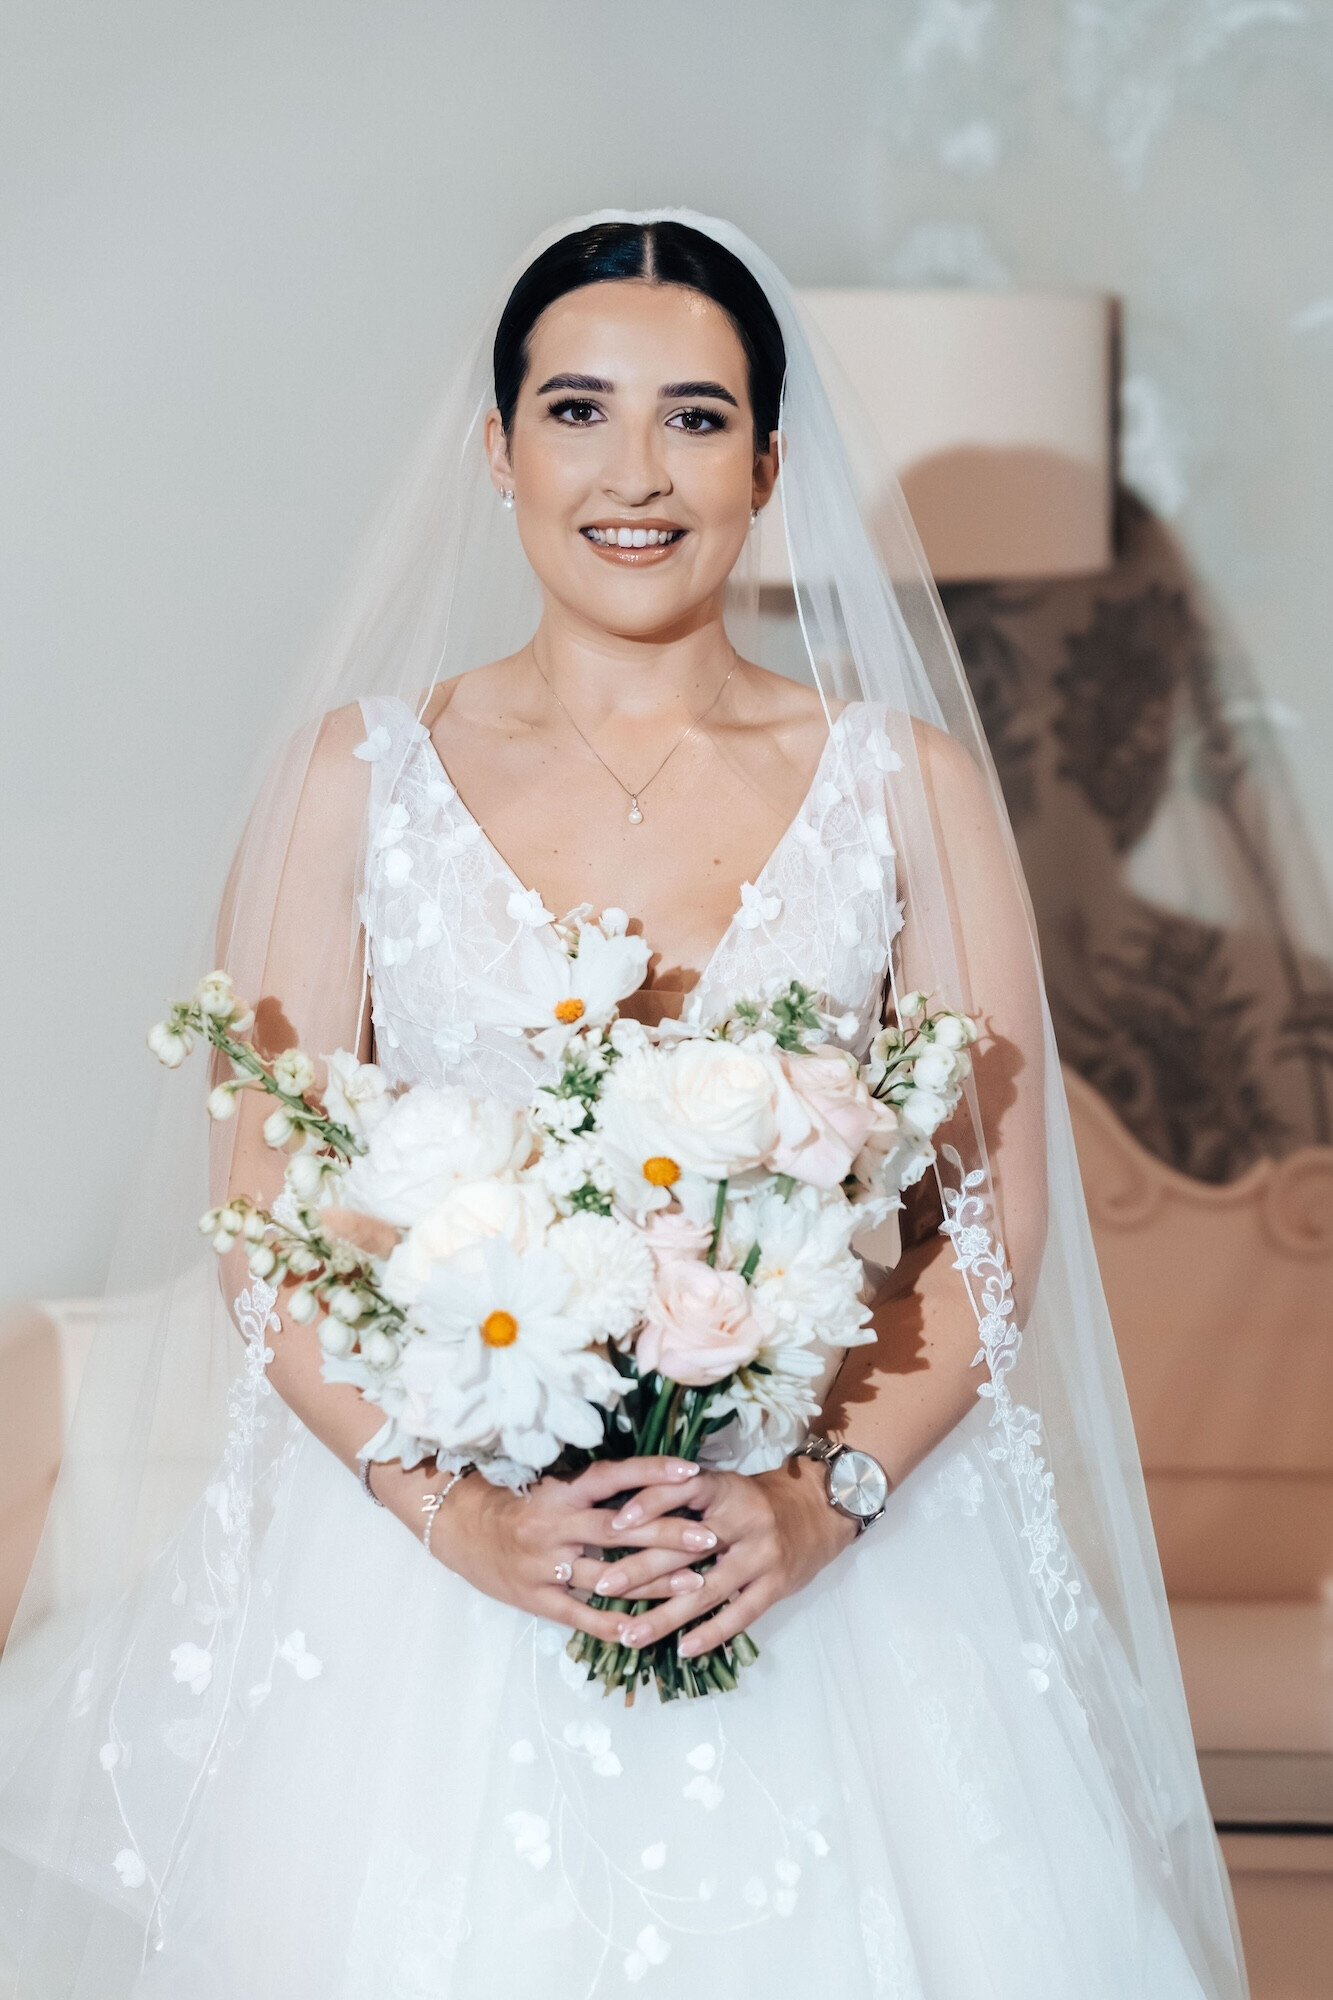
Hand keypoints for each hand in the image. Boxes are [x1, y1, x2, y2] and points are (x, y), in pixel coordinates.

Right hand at [427, 1456, 721, 1642]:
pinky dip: (614, 1625)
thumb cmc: (519, 1504)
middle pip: (620, 1530)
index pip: (614, 1476)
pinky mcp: (537, 1598)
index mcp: (562, 1491)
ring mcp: (546, 1564)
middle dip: (669, 1534)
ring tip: (697, 1586)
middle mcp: (556, 1525)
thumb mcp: (553, 1486)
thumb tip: (651, 1482)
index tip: (693, 1472)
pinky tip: (645, 1632)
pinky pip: (581, 1615)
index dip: (653, 1472)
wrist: (462, 1529)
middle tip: (711, 1538)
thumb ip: (595, 1489)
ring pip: (609, 1577)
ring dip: (655, 1583)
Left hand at [601, 1455, 857, 1659]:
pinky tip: (683, 1649)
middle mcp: (743, 1520)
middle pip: (685, 1548)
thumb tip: (623, 1519)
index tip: (615, 1523)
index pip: (682, 1491)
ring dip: (665, 1615)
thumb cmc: (756, 1500)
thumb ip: (685, 1500)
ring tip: (630, 1633)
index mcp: (725, 1489)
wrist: (820, 1509)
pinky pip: (740, 1614)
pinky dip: (710, 1633)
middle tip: (602, 1586)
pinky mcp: (777, 1585)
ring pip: (707, 1589)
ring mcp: (762, 1555)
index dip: (649, 1504)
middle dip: (640, 1569)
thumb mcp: (724, 1487)